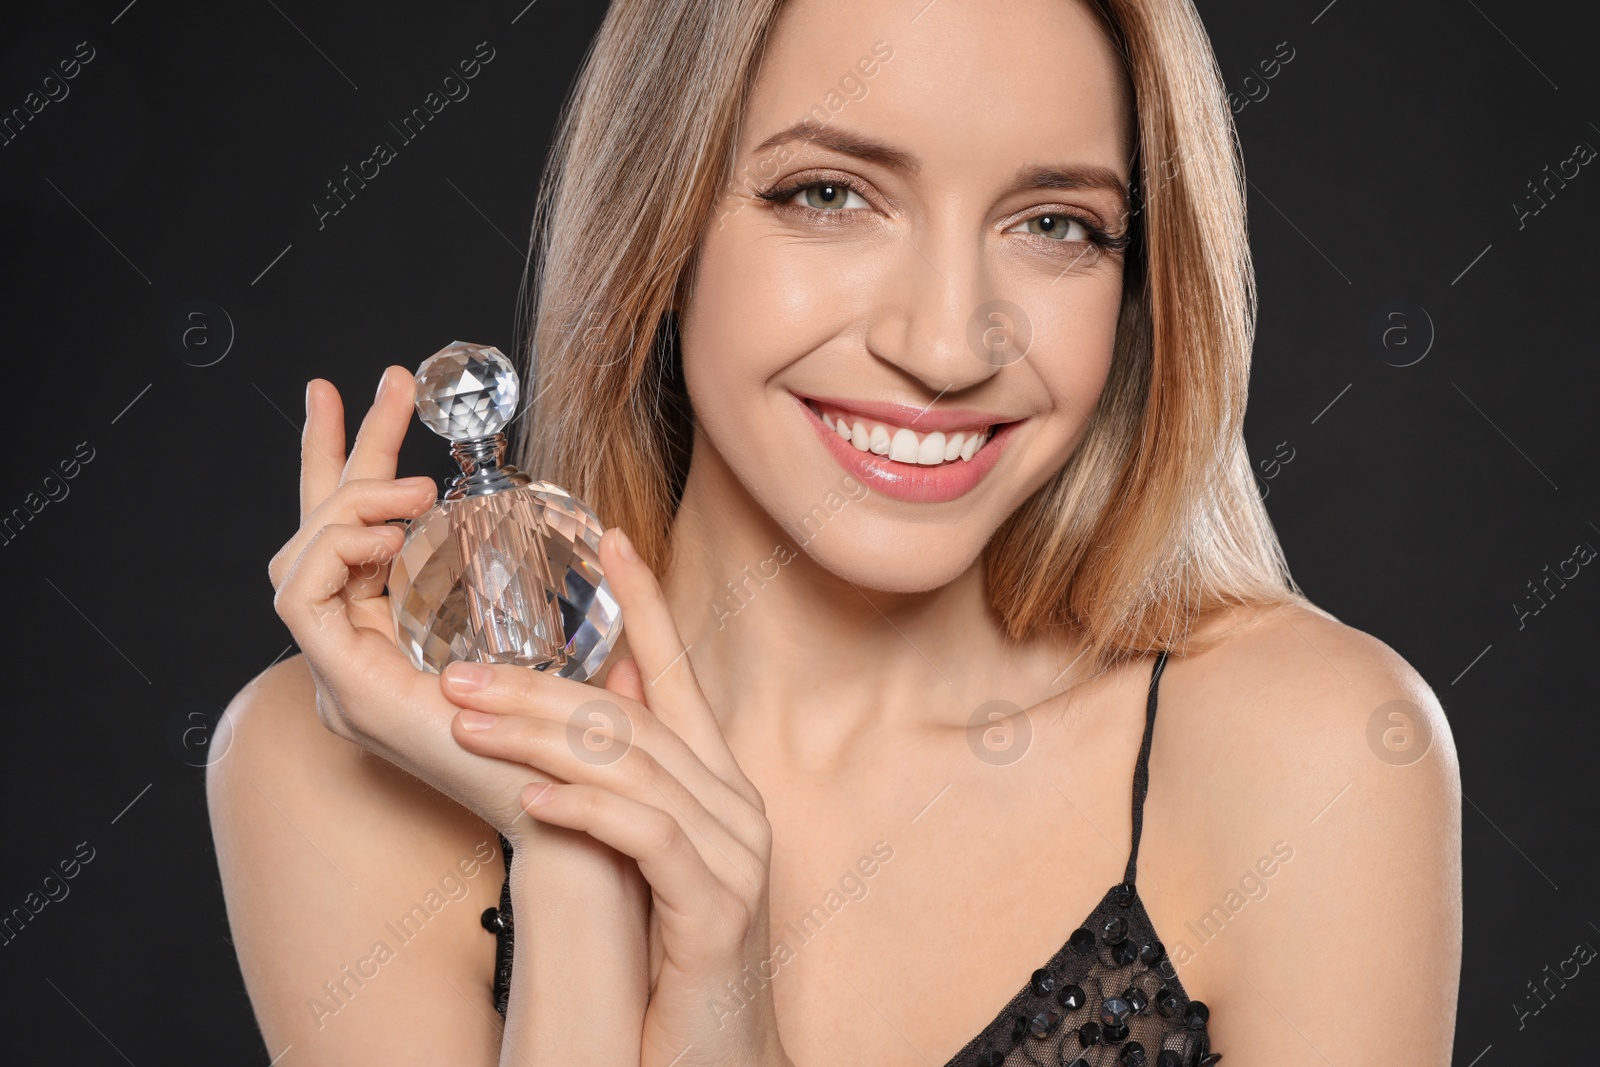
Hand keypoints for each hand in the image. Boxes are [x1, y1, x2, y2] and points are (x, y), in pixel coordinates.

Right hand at [268, 367, 652, 1064]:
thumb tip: (606, 529)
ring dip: (347, 501)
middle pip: (320, 538)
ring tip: (412, 488)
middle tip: (383, 383)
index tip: (389, 392)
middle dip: (341, 452)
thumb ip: (588, 590)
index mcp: (411, 639)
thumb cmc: (593, 736)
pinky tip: (396, 518)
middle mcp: (368, 654)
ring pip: (300, 557)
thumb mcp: (593, 639)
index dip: (363, 464)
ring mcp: (351, 674)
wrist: (590, 810)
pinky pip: (300, 595)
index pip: (364, 543)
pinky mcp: (348, 687)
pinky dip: (337, 543)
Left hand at [440, 527, 793, 1066]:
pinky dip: (589, 811)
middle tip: (458, 669)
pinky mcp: (716, 911)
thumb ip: (632, 777)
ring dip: (542, 738)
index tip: (610, 538)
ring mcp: (734, 856)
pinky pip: (649, 838)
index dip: (647, 604)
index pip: (677, 675)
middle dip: (541, 684)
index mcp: (717, 783)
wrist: (716, 1061)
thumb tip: (596, 696)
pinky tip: (534, 801)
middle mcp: (735, 805)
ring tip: (466, 719)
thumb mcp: (649, 856)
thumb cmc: (671, 960)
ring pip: (635, 766)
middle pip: (633, 718)